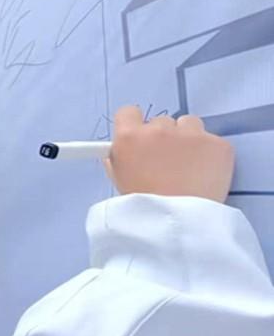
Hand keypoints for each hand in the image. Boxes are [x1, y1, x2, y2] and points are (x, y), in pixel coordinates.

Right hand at [104, 106, 234, 202]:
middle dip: (164, 137)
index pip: (128, 112)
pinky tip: (205, 174)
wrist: (177, 224)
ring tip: (188, 166)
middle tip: (166, 162)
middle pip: (162, 121)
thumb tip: (119, 149)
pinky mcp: (218, 145)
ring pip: (189, 125)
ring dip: (188, 139)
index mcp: (129, 137)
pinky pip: (213, 142)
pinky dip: (210, 155)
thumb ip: (118, 157)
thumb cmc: (142, 206)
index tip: (141, 137)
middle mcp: (159, 129)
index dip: (135, 124)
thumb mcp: (119, 180)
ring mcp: (191, 134)